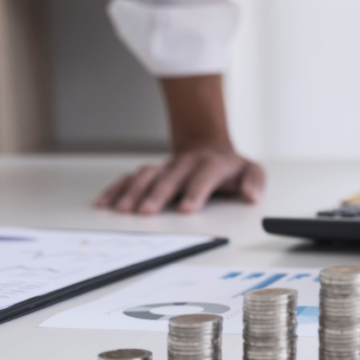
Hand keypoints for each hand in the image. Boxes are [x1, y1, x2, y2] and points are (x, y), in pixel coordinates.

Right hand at [95, 147, 264, 214]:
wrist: (208, 147)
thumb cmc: (229, 167)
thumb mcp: (250, 170)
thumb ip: (255, 181)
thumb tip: (251, 195)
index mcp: (212, 165)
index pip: (204, 177)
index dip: (195, 192)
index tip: (186, 209)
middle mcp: (186, 164)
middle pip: (170, 177)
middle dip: (158, 194)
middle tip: (146, 211)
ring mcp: (167, 166)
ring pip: (147, 175)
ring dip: (134, 191)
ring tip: (122, 210)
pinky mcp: (152, 171)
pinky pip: (131, 177)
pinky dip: (117, 189)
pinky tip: (105, 202)